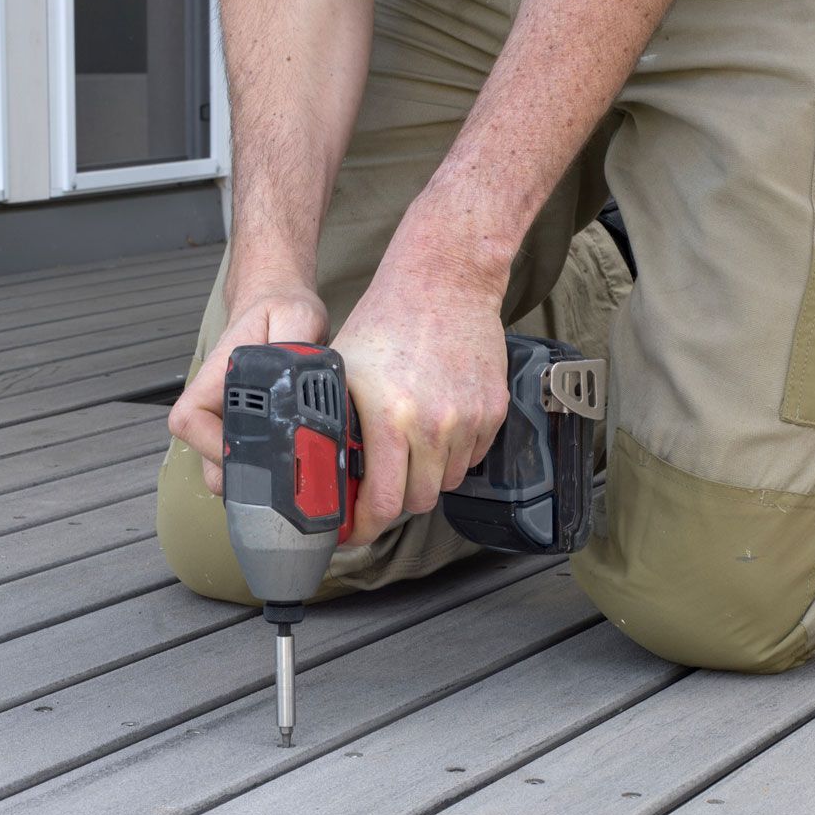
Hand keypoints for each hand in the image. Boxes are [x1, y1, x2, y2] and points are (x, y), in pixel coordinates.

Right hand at [168, 272, 327, 495]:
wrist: (280, 306)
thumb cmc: (281, 309)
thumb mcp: (297, 315)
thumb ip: (296, 342)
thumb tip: (296, 375)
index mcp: (215, 377)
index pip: (189, 421)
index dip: (211, 445)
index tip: (249, 450)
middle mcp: (214, 404)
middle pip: (208, 460)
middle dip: (242, 475)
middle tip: (284, 474)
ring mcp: (227, 421)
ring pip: (226, 470)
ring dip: (256, 478)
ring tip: (295, 470)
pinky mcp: (246, 432)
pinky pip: (247, 465)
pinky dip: (268, 473)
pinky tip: (299, 465)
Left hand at [332, 254, 508, 546]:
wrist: (444, 282)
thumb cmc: (386, 321)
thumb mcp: (342, 372)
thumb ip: (333, 424)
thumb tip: (321, 472)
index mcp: (390, 418)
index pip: (383, 503)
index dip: (364, 527)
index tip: (354, 532)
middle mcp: (434, 425)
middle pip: (417, 501)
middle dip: (394, 501)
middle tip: (378, 487)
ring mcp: (469, 420)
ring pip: (446, 482)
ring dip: (424, 476)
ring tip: (407, 447)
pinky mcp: (493, 412)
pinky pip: (472, 457)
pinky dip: (452, 454)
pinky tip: (435, 426)